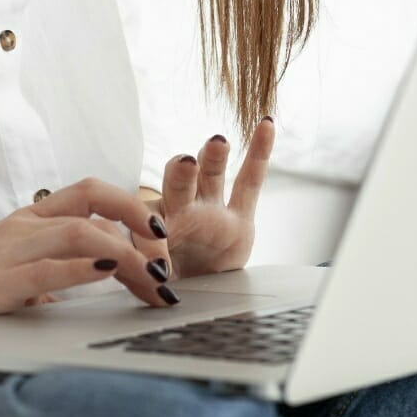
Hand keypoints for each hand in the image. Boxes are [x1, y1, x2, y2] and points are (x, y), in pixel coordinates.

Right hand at [0, 178, 177, 329]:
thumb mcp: (22, 270)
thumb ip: (62, 266)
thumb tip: (113, 280)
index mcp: (31, 218)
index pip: (92, 192)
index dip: (133, 205)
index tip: (161, 235)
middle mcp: (23, 226)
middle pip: (95, 204)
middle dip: (142, 227)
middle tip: (167, 262)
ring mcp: (8, 251)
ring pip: (81, 232)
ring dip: (126, 255)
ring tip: (151, 279)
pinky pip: (47, 268)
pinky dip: (83, 268)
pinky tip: (108, 272)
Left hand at [135, 117, 274, 280]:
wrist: (193, 291)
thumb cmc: (168, 280)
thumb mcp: (153, 280)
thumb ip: (154, 270)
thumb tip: (157, 274)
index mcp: (152, 221)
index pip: (151, 221)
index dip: (154, 240)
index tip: (159, 268)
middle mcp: (180, 208)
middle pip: (179, 183)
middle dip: (182, 173)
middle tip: (185, 163)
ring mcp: (210, 208)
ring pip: (211, 176)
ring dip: (213, 158)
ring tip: (218, 143)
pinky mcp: (240, 217)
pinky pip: (250, 181)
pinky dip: (259, 153)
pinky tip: (266, 125)